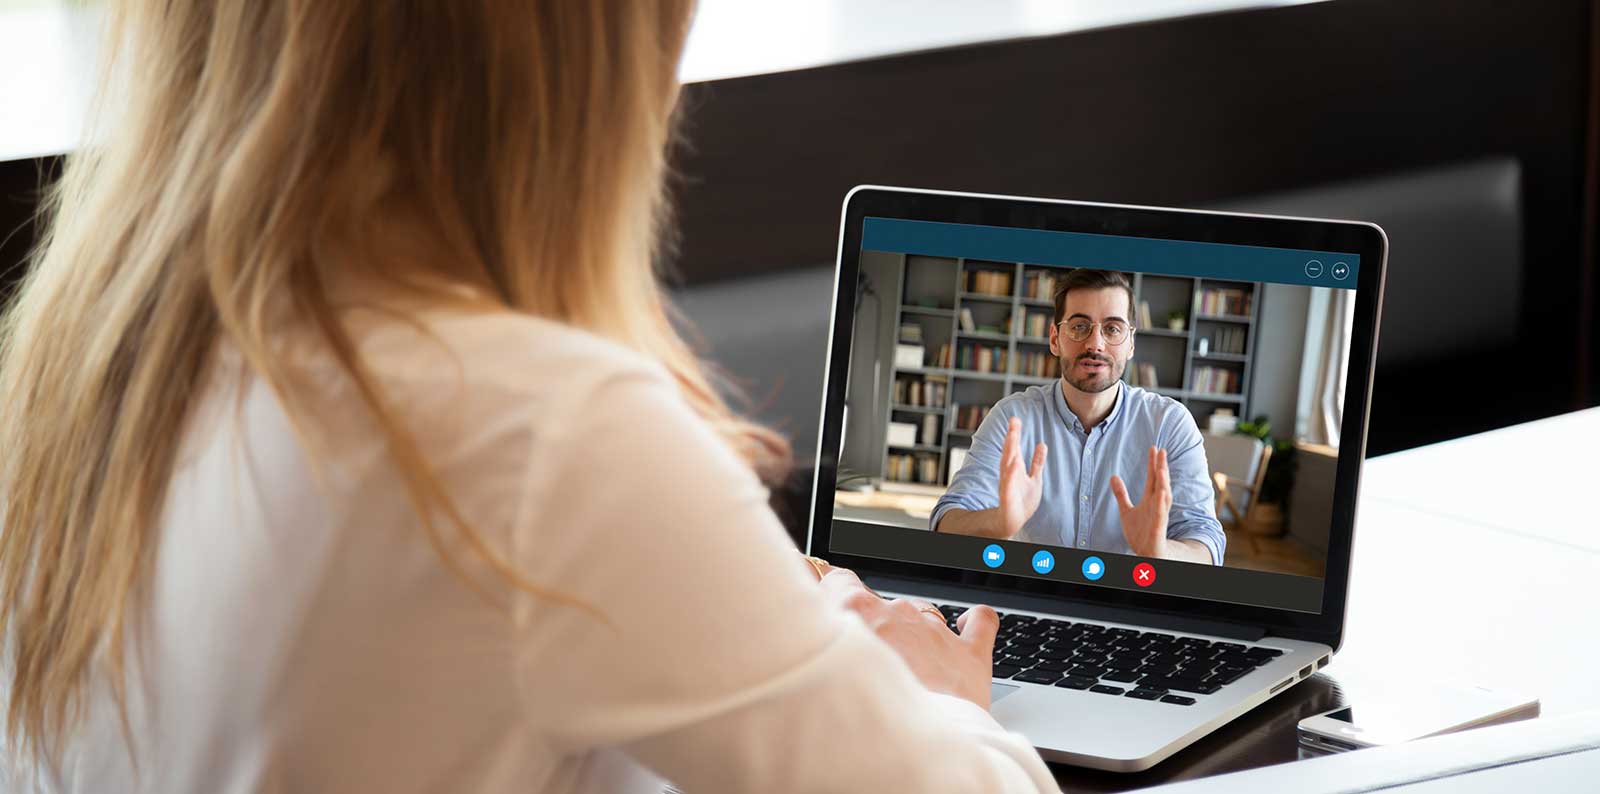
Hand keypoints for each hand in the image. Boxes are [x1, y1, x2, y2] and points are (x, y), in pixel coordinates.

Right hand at [819, 568, 999, 709]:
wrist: (910, 750)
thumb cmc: (861, 715)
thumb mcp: (819, 672)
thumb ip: (819, 641)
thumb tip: (808, 632)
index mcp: (856, 609)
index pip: (837, 580)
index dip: (831, 592)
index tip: (826, 605)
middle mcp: (896, 612)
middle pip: (879, 604)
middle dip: (872, 627)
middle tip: (864, 661)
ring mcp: (935, 630)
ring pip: (921, 614)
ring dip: (912, 634)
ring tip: (905, 671)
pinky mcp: (968, 652)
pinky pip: (979, 621)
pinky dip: (973, 621)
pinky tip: (965, 624)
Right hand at [998, 416, 1046, 538]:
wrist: (1013, 520)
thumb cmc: (1022, 501)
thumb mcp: (1034, 478)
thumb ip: (1037, 462)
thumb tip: (1042, 444)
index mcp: (1015, 468)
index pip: (1015, 447)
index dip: (1015, 434)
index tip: (1016, 419)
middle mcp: (1009, 474)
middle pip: (1010, 452)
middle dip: (1012, 437)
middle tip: (1013, 421)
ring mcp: (1007, 485)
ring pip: (1007, 465)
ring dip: (1009, 451)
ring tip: (1013, 437)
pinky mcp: (1008, 497)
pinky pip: (1009, 485)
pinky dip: (1010, 475)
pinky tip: (1014, 464)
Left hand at [1109, 446, 1171, 557]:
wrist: (1146, 554)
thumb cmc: (1140, 533)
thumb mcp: (1126, 511)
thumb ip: (1121, 494)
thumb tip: (1113, 476)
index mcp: (1150, 500)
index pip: (1153, 478)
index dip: (1153, 463)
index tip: (1154, 448)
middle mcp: (1157, 506)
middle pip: (1160, 483)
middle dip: (1161, 467)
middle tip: (1161, 450)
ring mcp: (1159, 516)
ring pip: (1163, 497)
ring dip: (1163, 482)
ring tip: (1162, 467)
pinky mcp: (1158, 529)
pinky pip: (1161, 515)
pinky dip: (1162, 504)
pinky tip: (1163, 492)